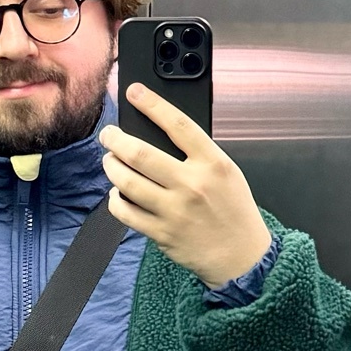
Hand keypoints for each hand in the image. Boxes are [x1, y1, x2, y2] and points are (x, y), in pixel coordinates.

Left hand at [99, 83, 271, 289]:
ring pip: (127, 182)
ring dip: (111, 168)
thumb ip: (199, 154)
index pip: (177, 125)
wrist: (242, 257)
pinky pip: (125, 212)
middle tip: (108, 135)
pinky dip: (115, 200)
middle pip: (141, 154)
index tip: (135, 93)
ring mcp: (174, 210)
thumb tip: (159, 134)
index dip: (152, 104)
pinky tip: (117, 194)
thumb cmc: (235, 212)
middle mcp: (191, 184)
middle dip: (116, 140)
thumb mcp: (227, 172)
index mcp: (212, 164)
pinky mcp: (161, 233)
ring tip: (110, 161)